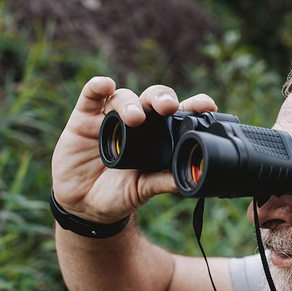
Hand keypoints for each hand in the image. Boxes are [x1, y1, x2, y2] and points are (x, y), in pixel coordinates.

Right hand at [51, 76, 217, 223]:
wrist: (85, 205)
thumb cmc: (119, 194)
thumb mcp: (144, 189)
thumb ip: (164, 181)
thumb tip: (193, 179)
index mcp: (159, 136)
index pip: (179, 114)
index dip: (194, 106)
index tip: (207, 106)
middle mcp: (138, 122)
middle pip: (153, 99)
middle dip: (163, 98)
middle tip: (169, 107)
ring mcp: (111, 118)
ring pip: (124, 97)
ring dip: (130, 103)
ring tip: (135, 119)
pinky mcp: (84, 119)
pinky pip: (91, 95)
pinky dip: (97, 86)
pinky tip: (105, 85)